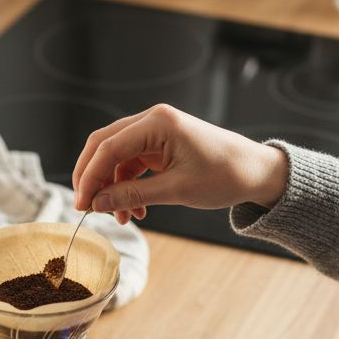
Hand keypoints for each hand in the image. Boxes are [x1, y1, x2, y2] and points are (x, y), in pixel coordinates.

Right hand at [72, 104, 288, 224]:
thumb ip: (133, 195)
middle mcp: (153, 121)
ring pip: (117, 158)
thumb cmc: (225, 176)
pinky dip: (129, 187)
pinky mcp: (161, 147)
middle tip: (87, 208)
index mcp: (158, 123)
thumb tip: (98, 203)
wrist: (256, 173)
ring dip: (114, 187)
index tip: (82, 205)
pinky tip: (135, 210)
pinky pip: (133, 165)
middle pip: (105, 146)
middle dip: (94, 178)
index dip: (90, 177)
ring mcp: (156, 133)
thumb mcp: (177, 190)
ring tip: (121, 217)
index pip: (108, 147)